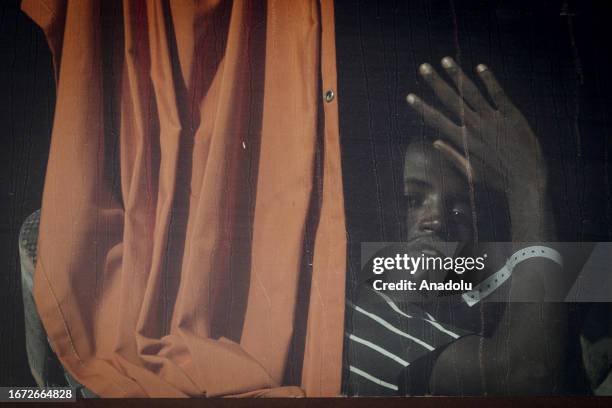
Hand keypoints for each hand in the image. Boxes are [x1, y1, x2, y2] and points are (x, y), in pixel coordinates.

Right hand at [406, 57, 551, 239]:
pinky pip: (498, 94)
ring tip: (445, 60)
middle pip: (451, 100)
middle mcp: (475, 127)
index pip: (437, 120)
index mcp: (464, 141)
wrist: (526, 181)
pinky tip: (479, 67)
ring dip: (457, 75)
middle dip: (436, 82)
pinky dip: (489, 80)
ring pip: (471, 92)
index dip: (422, 107)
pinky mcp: (512, 116)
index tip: (409, 96)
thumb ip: (453, 156)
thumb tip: (435, 142)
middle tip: (424, 67)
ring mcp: (493, 120)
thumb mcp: (471, 173)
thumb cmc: (498, 180)